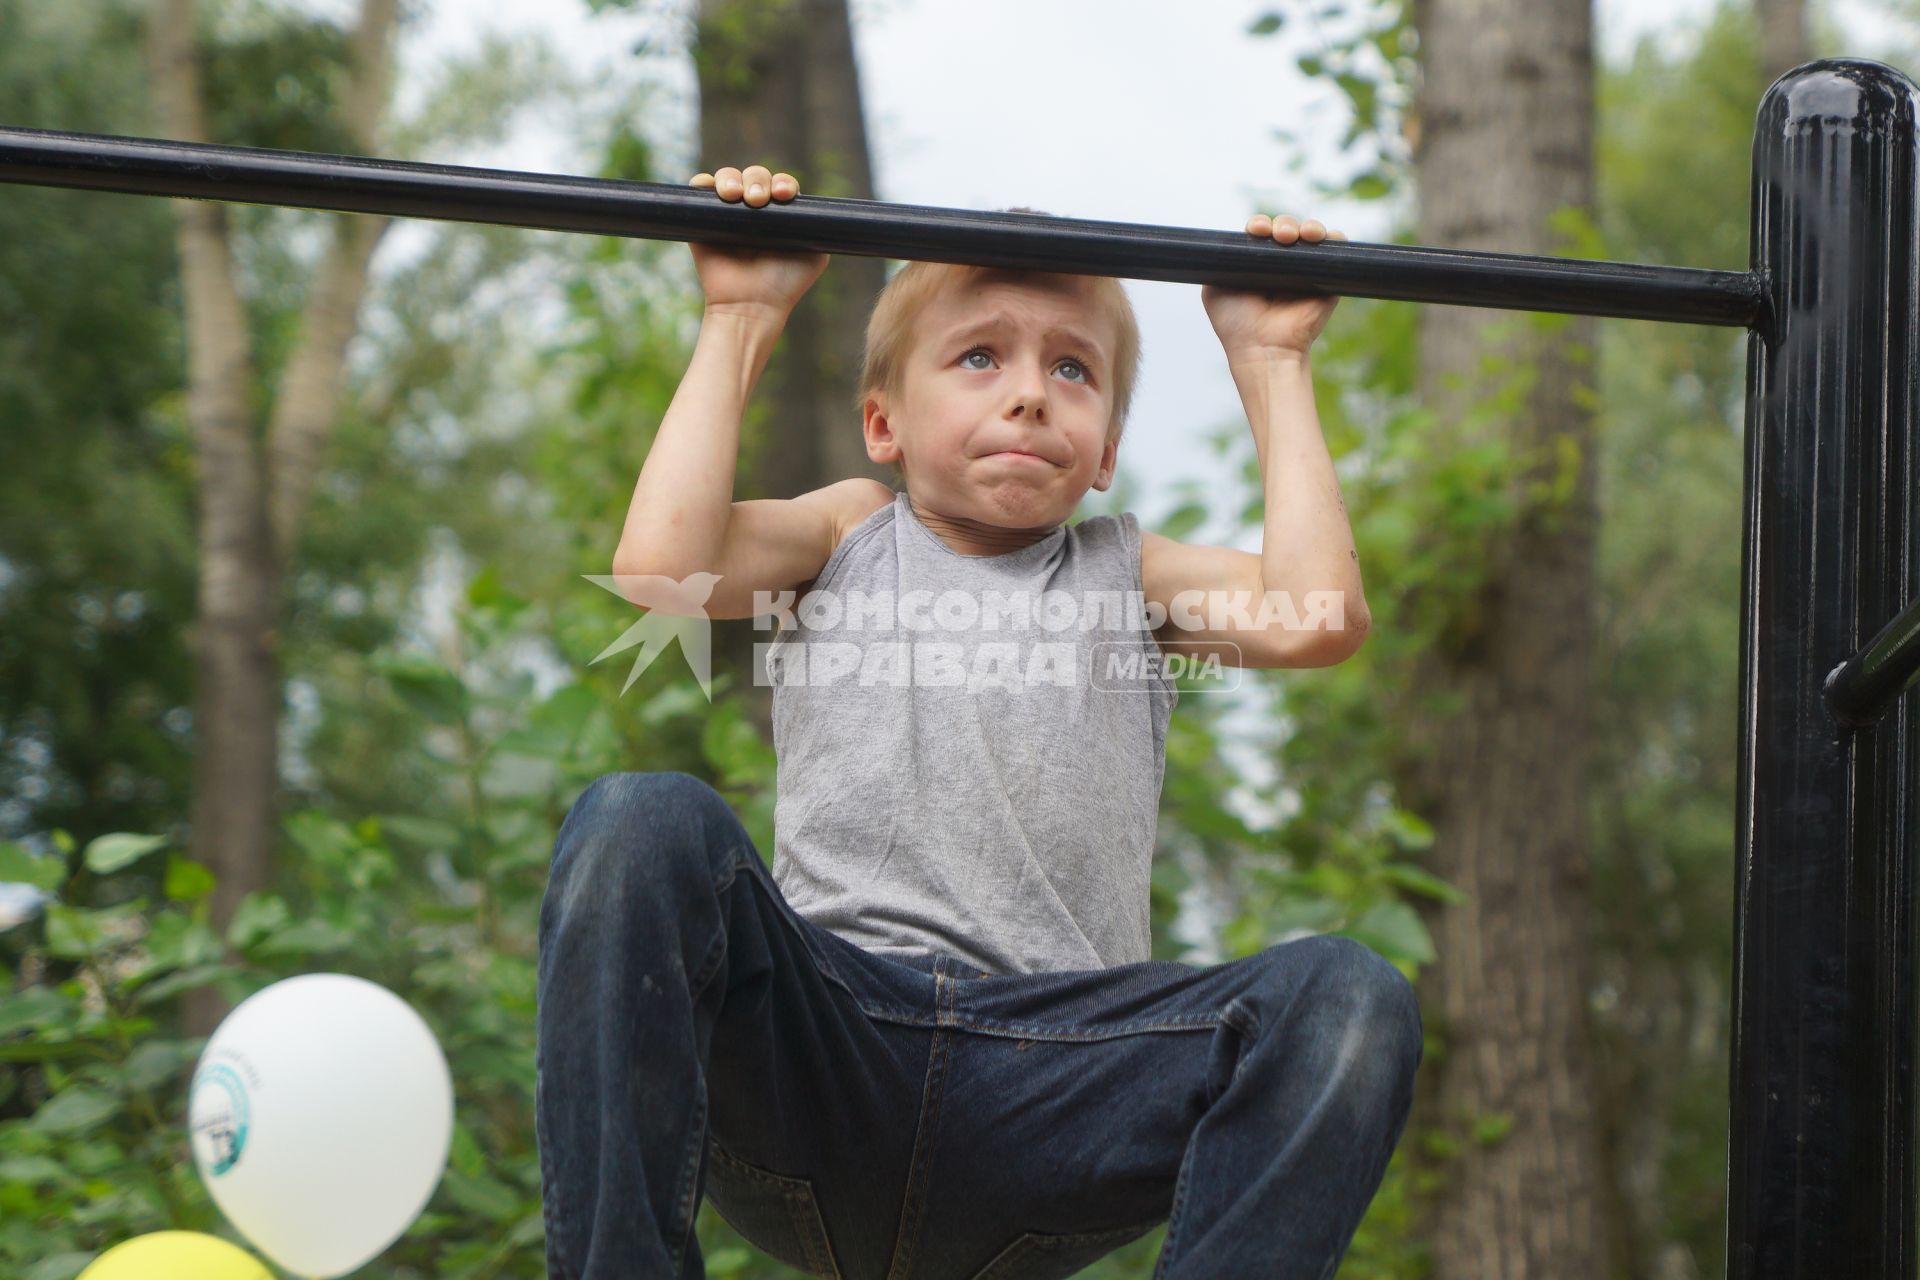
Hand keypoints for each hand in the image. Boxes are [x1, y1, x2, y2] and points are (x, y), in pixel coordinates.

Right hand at [687, 164, 829, 321]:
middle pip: (755, 175)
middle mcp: (753, 210)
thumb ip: (820, 230)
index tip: (783, 195)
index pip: (780, 184)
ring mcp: (726, 213)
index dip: (782, 183)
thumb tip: (818, 209)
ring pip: (728, 177)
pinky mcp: (701, 218)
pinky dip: (704, 182)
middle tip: (757, 200)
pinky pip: (700, 187)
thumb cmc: (784, 285)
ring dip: (732, 179)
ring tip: (736, 197)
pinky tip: (714, 190)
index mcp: (778, 214)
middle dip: (758, 180)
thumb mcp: (815, 256)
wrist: (751, 305)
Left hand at [1201, 213, 1347, 358]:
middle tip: (1280, 236)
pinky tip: (1317, 237)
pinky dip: (1331, 235)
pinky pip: (1336, 245)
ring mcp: (1307, 269)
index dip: (1260, 225)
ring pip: (1311, 232)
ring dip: (1305, 226)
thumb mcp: (1214, 291)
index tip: (1257, 230)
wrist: (1263, 347)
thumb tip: (1226, 244)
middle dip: (1283, 224)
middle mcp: (1284, 264)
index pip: (1262, 232)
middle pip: (1287, 228)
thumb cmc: (1236, 325)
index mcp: (1258, 264)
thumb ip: (1218, 265)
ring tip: (1297, 236)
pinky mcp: (1329, 276)